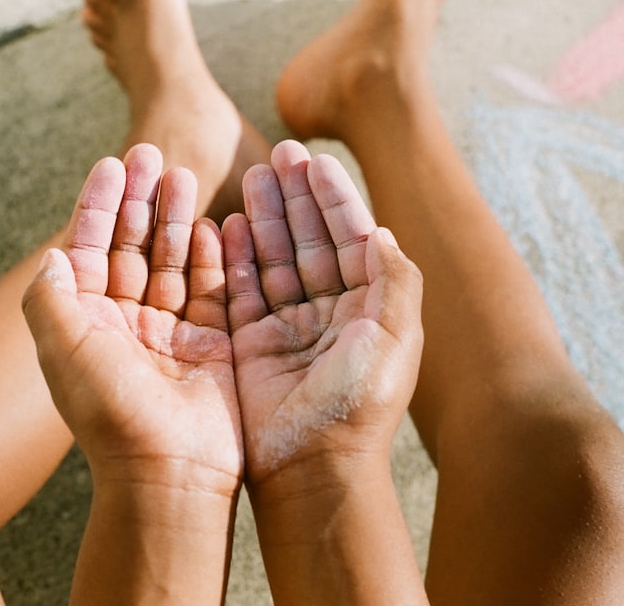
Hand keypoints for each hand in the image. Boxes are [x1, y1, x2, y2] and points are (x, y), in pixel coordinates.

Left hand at [23, 144, 240, 493]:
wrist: (169, 472)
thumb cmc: (110, 413)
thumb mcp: (64, 349)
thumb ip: (50, 297)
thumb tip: (52, 254)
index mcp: (88, 321)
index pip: (90, 248)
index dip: (97, 204)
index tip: (110, 162)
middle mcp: (127, 322)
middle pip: (133, 245)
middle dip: (139, 200)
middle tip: (151, 153)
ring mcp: (172, 331)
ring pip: (173, 260)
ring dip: (175, 217)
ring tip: (182, 174)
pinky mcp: (212, 342)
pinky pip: (213, 287)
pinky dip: (212, 254)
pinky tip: (212, 222)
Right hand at [222, 141, 423, 484]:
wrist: (312, 470)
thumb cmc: (357, 405)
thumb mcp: (394, 337)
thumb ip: (394, 279)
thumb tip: (382, 230)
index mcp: (368, 308)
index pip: (349, 238)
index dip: (333, 198)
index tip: (314, 160)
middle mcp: (328, 312)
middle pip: (308, 240)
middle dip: (295, 197)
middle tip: (277, 153)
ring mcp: (287, 328)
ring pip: (274, 258)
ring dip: (264, 216)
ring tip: (252, 175)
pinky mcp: (250, 344)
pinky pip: (241, 289)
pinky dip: (235, 256)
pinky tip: (229, 222)